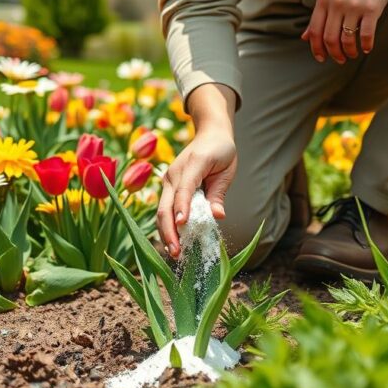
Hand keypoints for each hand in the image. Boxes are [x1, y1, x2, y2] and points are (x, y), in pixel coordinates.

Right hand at [158, 126, 236, 258]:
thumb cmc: (221, 152)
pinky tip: (173, 242)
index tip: (182, 226)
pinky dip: (167, 226)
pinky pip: (165, 209)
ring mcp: (168, 181)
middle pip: (165, 205)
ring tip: (174, 253)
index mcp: (192, 165)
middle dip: (169, 230)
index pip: (184, 190)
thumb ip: (218, 193)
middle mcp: (174, 174)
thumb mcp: (226, 171)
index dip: (182, 208)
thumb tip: (218, 216)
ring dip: (166, 232)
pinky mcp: (168, 188)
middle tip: (177, 252)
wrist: (209, 134)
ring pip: (161, 210)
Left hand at [302, 0, 387, 62]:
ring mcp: (354, 6)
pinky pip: (366, 34)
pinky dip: (366, 45)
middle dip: (334, 54)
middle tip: (340, 59)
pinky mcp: (372, 8)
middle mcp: (336, 4)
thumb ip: (318, 14)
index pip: (314, 32)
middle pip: (329, 39)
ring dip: (350, 52)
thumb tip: (305, 37)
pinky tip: (367, 47)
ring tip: (353, 54)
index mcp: (323, 0)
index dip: (316, 49)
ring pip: (347, 39)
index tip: (321, 58)